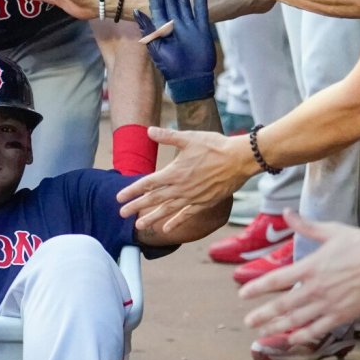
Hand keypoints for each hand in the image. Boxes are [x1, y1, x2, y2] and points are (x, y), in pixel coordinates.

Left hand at [116, 125, 253, 230]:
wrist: (240, 159)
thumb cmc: (215, 146)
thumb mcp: (189, 138)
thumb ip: (167, 136)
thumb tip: (149, 130)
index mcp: (174, 172)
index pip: (147, 183)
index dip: (132, 190)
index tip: (119, 197)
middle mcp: (180, 188)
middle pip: (153, 199)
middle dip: (136, 206)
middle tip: (121, 213)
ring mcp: (192, 197)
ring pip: (167, 210)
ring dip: (151, 217)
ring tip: (138, 225)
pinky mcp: (203, 203)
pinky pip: (186, 215)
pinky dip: (176, 222)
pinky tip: (166, 230)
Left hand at [133, 0, 214, 101]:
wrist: (190, 78)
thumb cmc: (170, 67)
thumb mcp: (156, 47)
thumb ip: (148, 29)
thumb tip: (137, 11)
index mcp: (162, 28)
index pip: (158, 6)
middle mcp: (174, 24)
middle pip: (171, 1)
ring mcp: (188, 25)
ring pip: (185, 3)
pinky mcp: (201, 28)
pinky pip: (201, 11)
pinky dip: (200, 1)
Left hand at [239, 211, 359, 342]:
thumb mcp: (332, 231)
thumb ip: (306, 226)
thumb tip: (287, 213)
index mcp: (309, 267)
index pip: (275, 279)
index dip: (256, 288)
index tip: (242, 294)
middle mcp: (314, 289)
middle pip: (282, 305)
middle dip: (262, 315)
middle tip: (247, 322)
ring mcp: (327, 304)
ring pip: (296, 321)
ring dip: (277, 328)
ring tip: (263, 334)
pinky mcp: (342, 316)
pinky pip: (318, 330)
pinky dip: (303, 337)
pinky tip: (292, 341)